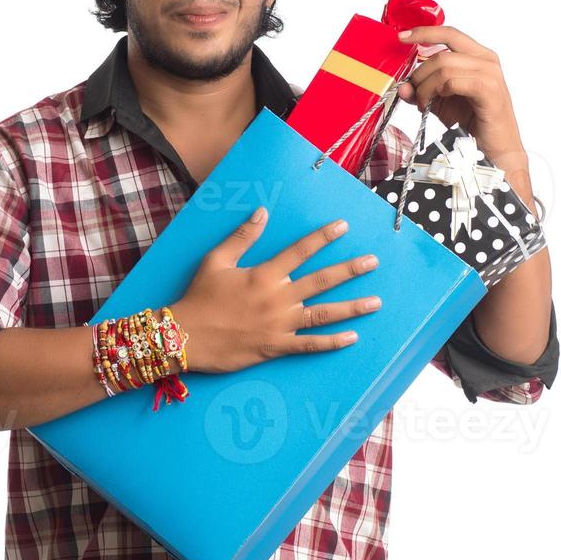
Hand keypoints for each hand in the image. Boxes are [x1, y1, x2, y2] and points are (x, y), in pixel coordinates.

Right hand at [171, 206, 381, 373]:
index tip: (343, 226)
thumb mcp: (215, 260)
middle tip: (373, 262)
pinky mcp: (275, 347)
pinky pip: (309, 345)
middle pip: (322, 280)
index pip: (300, 250)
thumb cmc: (199, 297)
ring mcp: (279, 324)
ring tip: (375, 302)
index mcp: (263, 274)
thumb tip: (262, 212)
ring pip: (323, 314)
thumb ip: (241, 237)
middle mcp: (277, 297)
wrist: (185, 336)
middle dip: (350, 270)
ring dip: (351, 307)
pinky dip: (332, 342)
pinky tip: (352, 337)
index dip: (323, 237)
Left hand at [395, 25, 527, 169]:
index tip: (402, 37)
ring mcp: (490, 74)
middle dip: (420, 74)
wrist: (497, 149)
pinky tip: (435, 102)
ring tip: (423, 103)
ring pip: (444, 66)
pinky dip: (437, 91)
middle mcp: (486, 60)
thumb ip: (422, 91)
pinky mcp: (489, 90)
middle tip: (414, 94)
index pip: (449, 33)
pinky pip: (453, 81)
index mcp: (478, 56)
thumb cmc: (473, 123)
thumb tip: (402, 86)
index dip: (424, 33)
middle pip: (441, 53)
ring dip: (426, 86)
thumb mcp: (441, 103)